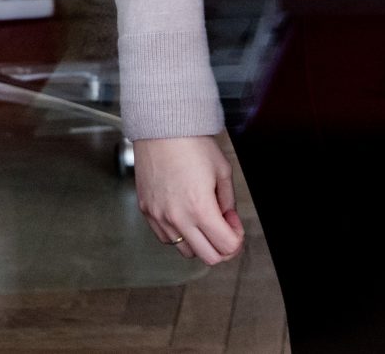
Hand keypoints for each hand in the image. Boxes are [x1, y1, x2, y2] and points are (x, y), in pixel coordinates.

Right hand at [135, 134, 243, 264]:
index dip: (237, 239)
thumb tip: (228, 219)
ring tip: (204, 222)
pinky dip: (179, 235)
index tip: (235, 225)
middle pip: (208, 256)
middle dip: (222, 247)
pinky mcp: (147, 212)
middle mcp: (178, 217)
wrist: (161, 127)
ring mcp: (159, 217)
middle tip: (225, 230)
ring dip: (200, 243)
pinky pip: (166, 238)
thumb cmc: (190, 142)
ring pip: (185, 251)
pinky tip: (186, 218)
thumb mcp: (222, 170)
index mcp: (200, 208)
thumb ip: (228, 201)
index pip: (226, 246)